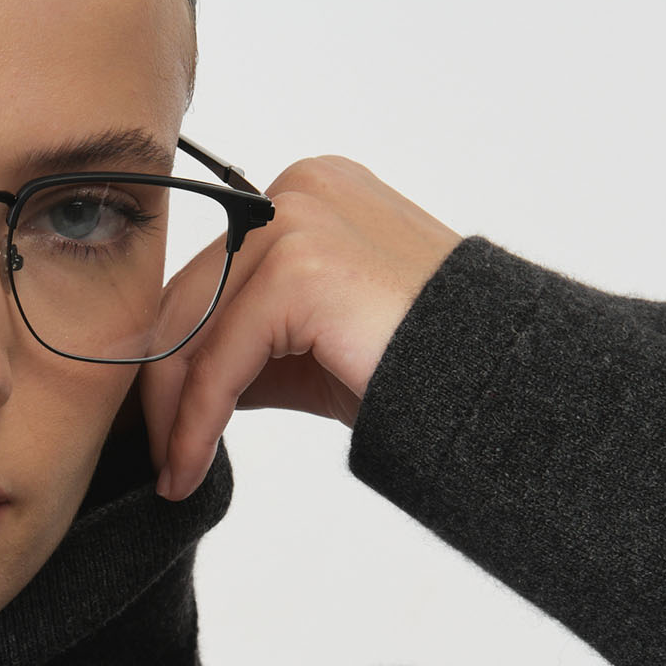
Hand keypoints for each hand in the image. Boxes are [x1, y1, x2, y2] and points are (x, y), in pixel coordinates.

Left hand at [138, 155, 464, 500]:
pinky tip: (188, 467)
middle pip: (189, 296)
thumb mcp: (313, 347)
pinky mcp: (300, 266)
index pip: (208, 276)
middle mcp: (296, 190)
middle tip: (158, 459)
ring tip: (173, 474)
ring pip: (193, 329)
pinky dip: (196, 422)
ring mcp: (297, 220)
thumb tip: (175, 381)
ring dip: (174, 415)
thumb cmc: (425, 369)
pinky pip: (220, 359)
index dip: (175, 354)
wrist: (506, 384)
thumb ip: (249, 343)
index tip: (162, 425)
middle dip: (165, 386)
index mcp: (303, 195)